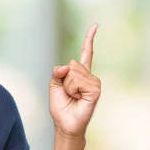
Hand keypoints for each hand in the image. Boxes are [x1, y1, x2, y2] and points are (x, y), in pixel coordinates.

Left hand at [50, 23, 101, 139]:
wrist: (65, 124)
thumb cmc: (61, 107)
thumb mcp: (54, 85)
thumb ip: (57, 72)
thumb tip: (65, 67)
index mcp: (80, 74)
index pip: (86, 53)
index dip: (89, 39)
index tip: (95, 25)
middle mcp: (89, 76)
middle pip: (72, 64)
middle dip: (63, 79)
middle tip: (68, 93)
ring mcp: (94, 83)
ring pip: (73, 72)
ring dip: (68, 86)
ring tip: (73, 97)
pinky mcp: (95, 90)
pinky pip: (78, 81)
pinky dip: (72, 90)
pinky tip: (78, 98)